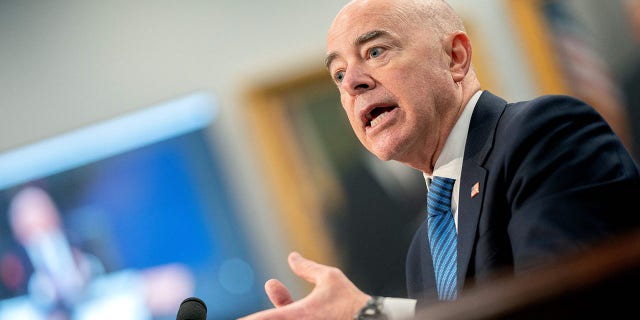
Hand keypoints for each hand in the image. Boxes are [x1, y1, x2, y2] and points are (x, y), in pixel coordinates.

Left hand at [238, 251, 369, 319]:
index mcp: (297, 315)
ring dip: (277, 315)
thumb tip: (292, 257)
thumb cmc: (351, 301)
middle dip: (262, 316)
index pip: (261, 319)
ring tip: (285, 293)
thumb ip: (307, 269)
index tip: (234, 319)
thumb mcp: (329, 278)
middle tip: (256, 306)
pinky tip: (290, 310)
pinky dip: (290, 317)